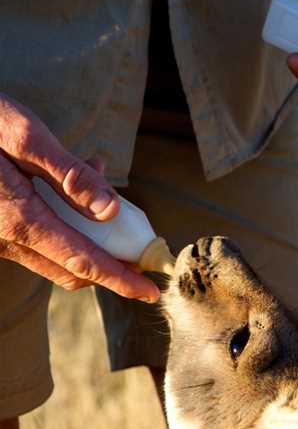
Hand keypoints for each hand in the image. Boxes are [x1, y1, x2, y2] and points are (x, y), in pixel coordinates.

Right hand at [0, 95, 159, 301]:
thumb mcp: (24, 136)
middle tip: (141, 245)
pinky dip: (67, 221)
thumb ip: (69, 175)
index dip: (120, 279)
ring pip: (57, 252)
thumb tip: (110, 210)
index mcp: (19, 219)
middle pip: (72, 267)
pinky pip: (39, 236)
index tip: (150, 292)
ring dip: (89, 234)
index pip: (82, 261)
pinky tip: (73, 177)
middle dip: (111, 263)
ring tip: (99, 179)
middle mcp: (6, 238)